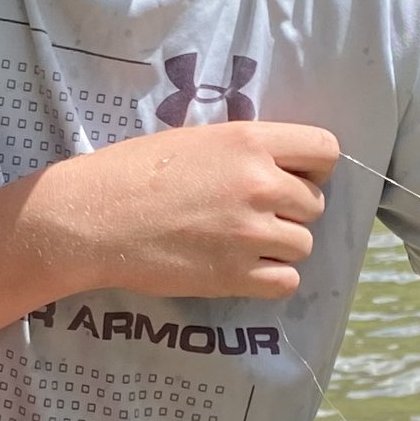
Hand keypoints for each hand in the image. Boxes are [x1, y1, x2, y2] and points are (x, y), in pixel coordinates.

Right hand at [27, 121, 340, 302]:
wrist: (94, 218)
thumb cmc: (133, 171)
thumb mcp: (196, 139)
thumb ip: (244, 151)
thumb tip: (281, 167)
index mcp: (251, 141)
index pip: (326, 150)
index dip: (315, 167)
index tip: (294, 177)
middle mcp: (260, 185)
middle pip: (314, 203)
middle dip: (290, 210)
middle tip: (251, 215)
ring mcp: (250, 232)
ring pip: (303, 244)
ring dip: (279, 246)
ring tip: (239, 242)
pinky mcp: (236, 275)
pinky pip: (286, 281)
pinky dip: (270, 278)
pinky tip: (240, 268)